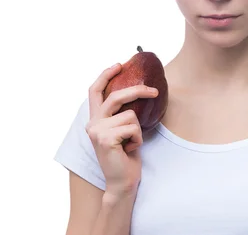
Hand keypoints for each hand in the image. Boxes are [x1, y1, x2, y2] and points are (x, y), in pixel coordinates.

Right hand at [85, 63, 158, 195]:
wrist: (122, 181)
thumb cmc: (126, 156)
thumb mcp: (124, 130)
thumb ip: (122, 114)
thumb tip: (139, 91)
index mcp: (95, 120)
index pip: (94, 91)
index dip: (105, 75)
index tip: (119, 65)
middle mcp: (92, 124)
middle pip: (116, 96)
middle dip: (138, 91)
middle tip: (155, 91)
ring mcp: (97, 131)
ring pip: (131, 115)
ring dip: (138, 130)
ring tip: (131, 143)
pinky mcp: (105, 139)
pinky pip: (133, 128)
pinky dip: (138, 139)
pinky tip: (129, 150)